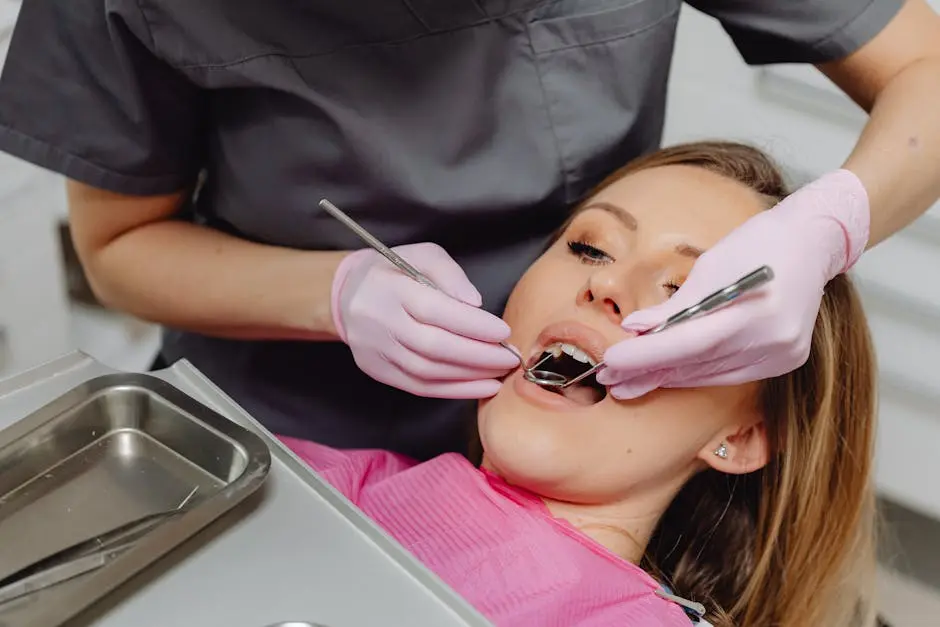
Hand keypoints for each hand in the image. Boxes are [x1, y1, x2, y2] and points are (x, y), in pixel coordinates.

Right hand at [332, 243, 518, 397]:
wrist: (346, 295)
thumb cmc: (394, 272)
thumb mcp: (422, 254)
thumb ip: (449, 274)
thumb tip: (475, 304)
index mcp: (390, 288)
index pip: (434, 310)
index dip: (472, 324)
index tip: (503, 331)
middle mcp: (380, 322)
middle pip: (432, 346)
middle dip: (478, 355)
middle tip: (510, 358)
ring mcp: (376, 351)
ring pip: (427, 371)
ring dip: (470, 376)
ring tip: (500, 372)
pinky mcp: (378, 371)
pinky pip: (419, 387)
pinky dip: (454, 391)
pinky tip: (482, 387)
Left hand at [597, 170, 869, 398]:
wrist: (814, 242)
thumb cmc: (757, 243)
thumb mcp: (710, 266)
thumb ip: (674, 306)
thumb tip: (634, 329)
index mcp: (753, 309)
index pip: (688, 342)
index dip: (646, 356)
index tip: (610, 362)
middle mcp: (773, 339)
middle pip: (697, 364)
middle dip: (649, 372)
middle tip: (608, 379)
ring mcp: (782, 354)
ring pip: (711, 375)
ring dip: (668, 378)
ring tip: (628, 382)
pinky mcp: (785, 360)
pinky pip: (730, 374)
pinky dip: (697, 373)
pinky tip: (668, 375)